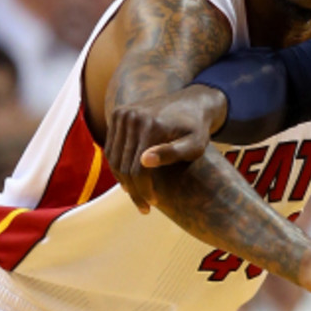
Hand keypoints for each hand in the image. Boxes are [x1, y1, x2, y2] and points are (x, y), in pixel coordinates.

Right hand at [104, 84, 228, 212]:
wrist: (193, 102)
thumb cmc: (197, 128)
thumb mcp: (195, 144)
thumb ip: (173, 153)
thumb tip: (144, 161)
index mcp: (151, 125)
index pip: (138, 168)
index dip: (143, 190)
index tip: (151, 205)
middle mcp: (132, 117)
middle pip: (123, 164)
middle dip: (133, 190)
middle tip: (144, 207)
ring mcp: (122, 114)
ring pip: (114, 157)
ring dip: (123, 180)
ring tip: (137, 195)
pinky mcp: (118, 114)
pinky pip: (112, 147)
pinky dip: (118, 165)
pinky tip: (130, 179)